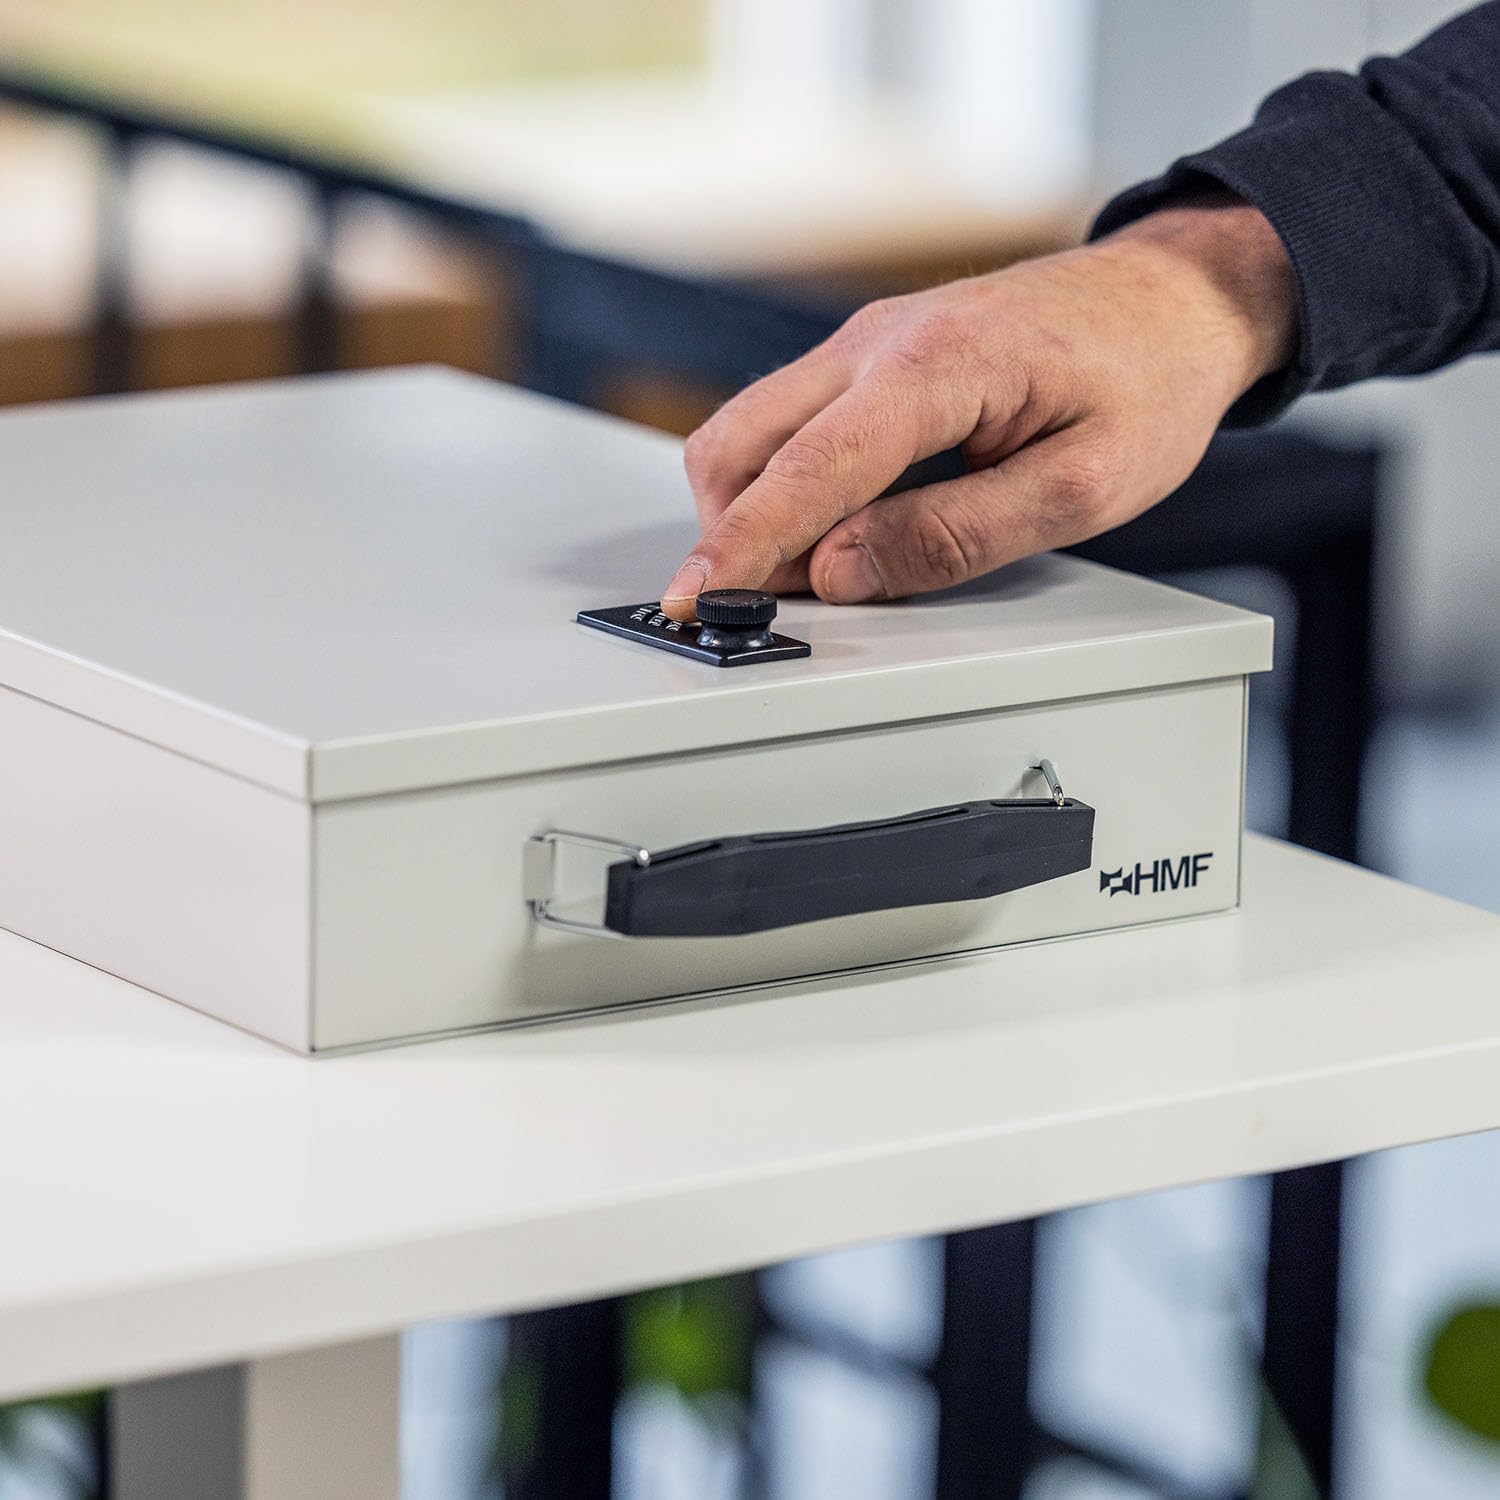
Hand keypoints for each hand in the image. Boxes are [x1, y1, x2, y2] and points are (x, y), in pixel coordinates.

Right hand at [660, 196, 1296, 619]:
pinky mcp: (866, 354)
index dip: (744, 544)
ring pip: (749, 427)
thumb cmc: (1146, 382)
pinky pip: (787, 419)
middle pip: (742, 440)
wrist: (1172, 299)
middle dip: (730, 531)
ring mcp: (864, 339)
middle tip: (763, 605)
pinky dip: (780, 481)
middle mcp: (879, 338)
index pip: (810, 468)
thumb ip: (955, 535)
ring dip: (752, 507)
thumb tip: (842, 572)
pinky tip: (827, 525)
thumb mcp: (1081, 486)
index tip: (694, 600)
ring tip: (810, 571)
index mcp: (937, 365)